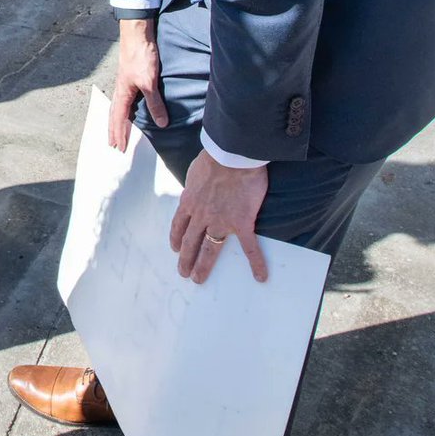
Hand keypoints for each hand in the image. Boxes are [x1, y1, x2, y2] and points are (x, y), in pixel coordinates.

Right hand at [109, 18, 167, 149]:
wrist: (137, 34)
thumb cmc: (140, 57)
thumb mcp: (149, 82)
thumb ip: (155, 103)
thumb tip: (161, 123)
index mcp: (122, 94)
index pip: (119, 120)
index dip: (120, 134)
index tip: (119, 148)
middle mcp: (120, 90)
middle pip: (114, 115)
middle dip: (113, 131)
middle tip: (113, 145)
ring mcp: (124, 83)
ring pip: (118, 107)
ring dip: (117, 121)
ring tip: (117, 130)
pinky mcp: (131, 77)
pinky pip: (125, 99)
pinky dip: (124, 109)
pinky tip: (130, 108)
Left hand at [169, 149, 268, 283]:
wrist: (232, 156)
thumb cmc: (214, 158)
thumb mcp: (194, 172)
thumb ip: (194, 184)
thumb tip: (196, 187)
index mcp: (189, 201)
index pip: (179, 224)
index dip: (176, 238)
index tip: (175, 249)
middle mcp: (201, 215)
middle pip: (190, 242)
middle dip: (185, 259)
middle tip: (183, 273)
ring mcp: (221, 221)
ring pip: (210, 249)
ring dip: (203, 265)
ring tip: (199, 279)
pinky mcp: (241, 223)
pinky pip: (249, 247)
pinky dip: (256, 262)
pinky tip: (260, 276)